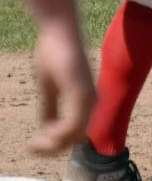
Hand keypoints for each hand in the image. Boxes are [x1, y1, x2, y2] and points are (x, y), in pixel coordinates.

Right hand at [30, 23, 94, 153]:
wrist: (58, 32)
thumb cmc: (53, 54)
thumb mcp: (48, 87)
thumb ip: (51, 108)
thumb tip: (46, 128)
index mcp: (85, 100)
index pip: (74, 134)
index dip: (54, 145)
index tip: (33, 146)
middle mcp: (90, 101)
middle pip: (75, 140)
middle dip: (52, 149)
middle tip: (31, 148)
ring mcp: (87, 97)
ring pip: (74, 136)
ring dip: (52, 145)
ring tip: (33, 144)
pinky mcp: (80, 91)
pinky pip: (72, 124)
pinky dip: (56, 135)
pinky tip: (41, 134)